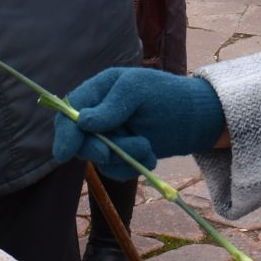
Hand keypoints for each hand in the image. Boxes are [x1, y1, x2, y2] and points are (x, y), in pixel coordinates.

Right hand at [51, 68, 226, 178]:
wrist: (195, 118)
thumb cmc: (166, 95)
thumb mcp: (138, 90)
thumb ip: (111, 105)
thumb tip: (83, 122)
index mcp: (98, 91)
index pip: (69, 112)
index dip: (65, 133)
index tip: (66, 152)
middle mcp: (98, 115)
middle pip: (78, 140)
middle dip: (95, 149)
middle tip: (108, 152)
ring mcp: (109, 137)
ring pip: (100, 158)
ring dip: (123, 156)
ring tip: (147, 145)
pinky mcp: (122, 156)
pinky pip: (116, 170)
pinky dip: (133, 167)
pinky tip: (150, 156)